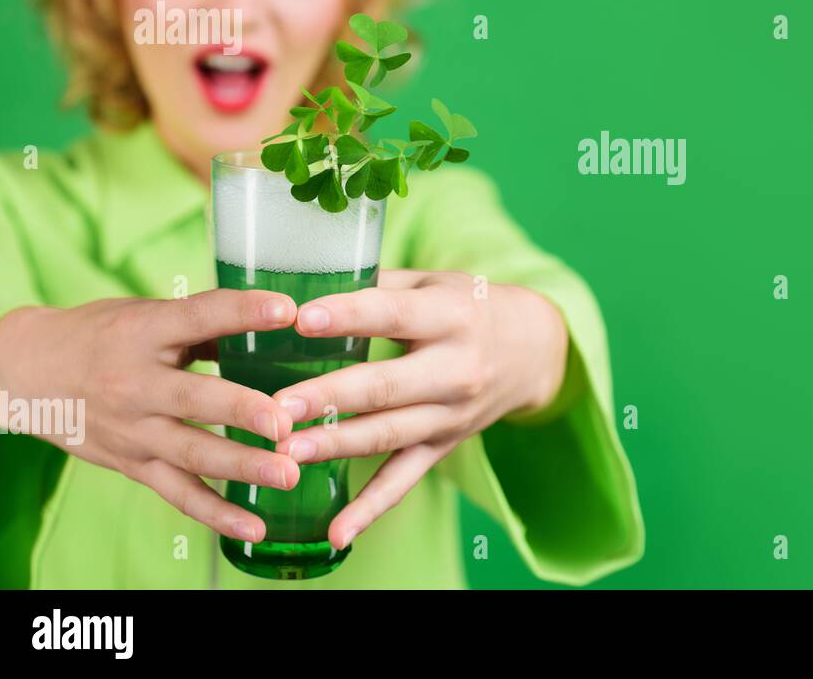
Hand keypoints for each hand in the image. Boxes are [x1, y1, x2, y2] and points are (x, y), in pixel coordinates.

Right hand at [0, 290, 302, 543]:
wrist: (28, 375)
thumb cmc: (104, 336)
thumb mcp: (147, 315)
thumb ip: (207, 323)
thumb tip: (280, 321)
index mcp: (143, 332)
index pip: (197, 317)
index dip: (242, 312)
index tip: (286, 311)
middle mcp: (135, 384)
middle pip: (194, 399)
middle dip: (242, 411)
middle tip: (285, 422)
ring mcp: (133, 431)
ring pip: (192, 452)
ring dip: (243, 466)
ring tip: (289, 474)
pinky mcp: (133, 465)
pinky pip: (179, 494)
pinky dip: (217, 514)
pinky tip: (255, 527)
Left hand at [270, 269, 568, 550]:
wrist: (534, 349)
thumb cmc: (469, 305)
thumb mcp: (434, 281)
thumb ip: (377, 282)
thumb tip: (304, 278)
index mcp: (451, 315)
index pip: (393, 315)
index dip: (348, 316)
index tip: (300, 319)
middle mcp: (456, 368)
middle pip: (386, 385)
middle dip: (329, 397)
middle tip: (278, 406)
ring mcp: (451, 413)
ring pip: (388, 434)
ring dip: (336, 445)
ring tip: (287, 452)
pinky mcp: (444, 445)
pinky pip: (404, 480)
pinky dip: (370, 509)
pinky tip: (336, 533)